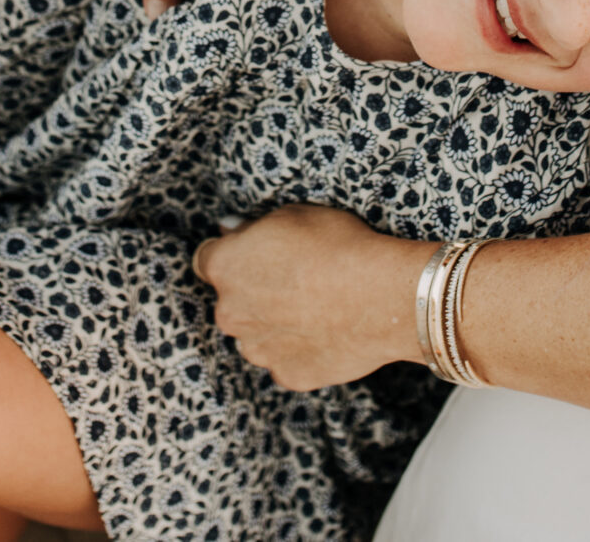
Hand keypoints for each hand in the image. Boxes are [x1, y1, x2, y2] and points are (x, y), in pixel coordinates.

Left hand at [193, 205, 429, 391]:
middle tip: (294, 281)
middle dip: (253, 293)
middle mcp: (230, 313)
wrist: (382, 297)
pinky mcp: (287, 374)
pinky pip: (285, 360)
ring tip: (316, 309)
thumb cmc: (339, 247)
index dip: (233, 255)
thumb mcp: (294, 215)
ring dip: (274, 325)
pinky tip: (327, 333)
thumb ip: (254, 228)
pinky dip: (300, 350)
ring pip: (257, 335)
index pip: (207, 259)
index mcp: (225, 267)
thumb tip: (234, 231)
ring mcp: (257, 349)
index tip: (253, 254)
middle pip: (232, 302)